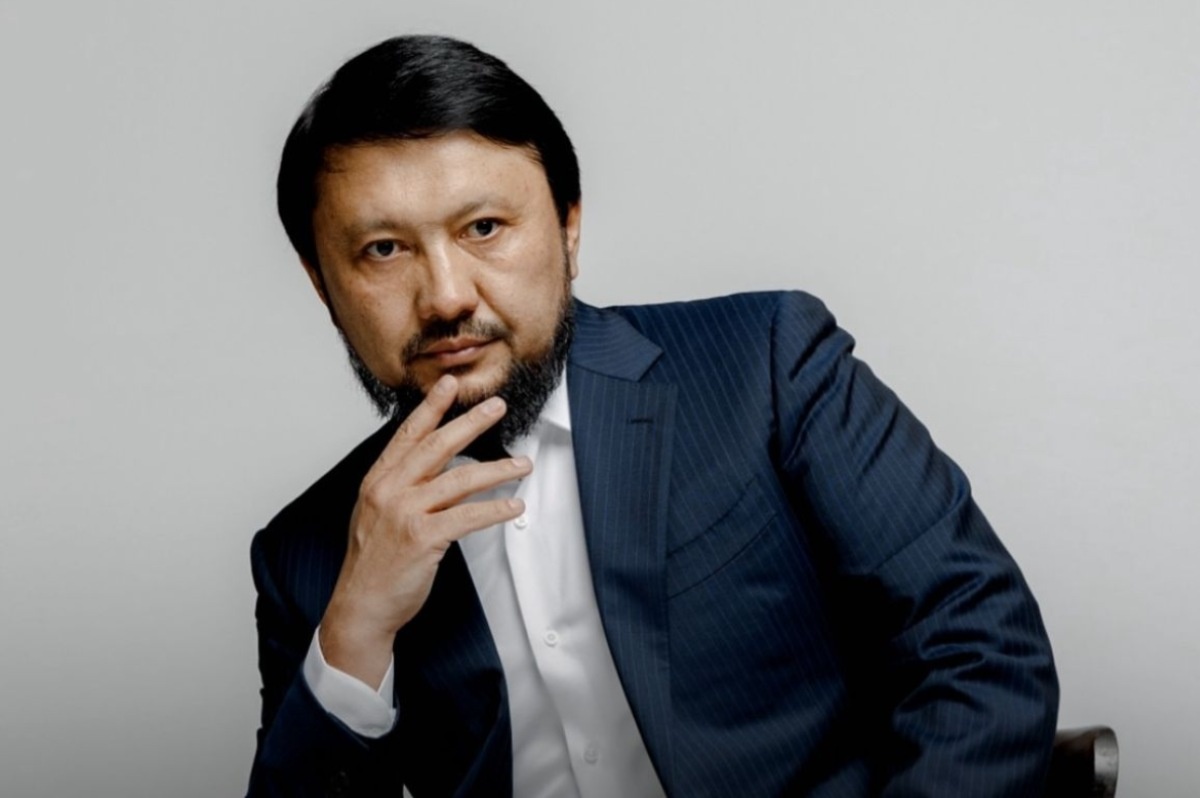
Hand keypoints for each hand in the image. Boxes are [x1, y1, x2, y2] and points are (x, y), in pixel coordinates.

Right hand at [319, 374, 531, 687]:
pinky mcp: (422, 538)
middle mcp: (389, 490)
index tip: (450, 384)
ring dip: (497, 469)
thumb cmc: (373, 564)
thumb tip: (445, 470)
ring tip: (522, 464)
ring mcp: (405, 513)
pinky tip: (514, 506)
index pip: (408, 434)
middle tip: (497, 406)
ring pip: (459, 479)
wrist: (360, 606)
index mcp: (378, 481)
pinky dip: (495, 509)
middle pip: (437, 446)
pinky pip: (467, 516)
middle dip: (471, 422)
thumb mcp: (380, 515)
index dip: (432, 407)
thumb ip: (407, 489)